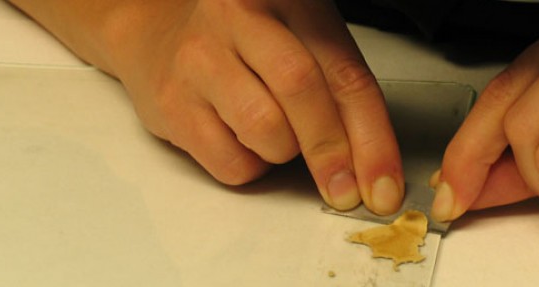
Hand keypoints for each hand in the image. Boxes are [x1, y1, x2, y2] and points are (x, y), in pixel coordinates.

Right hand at [10, 0, 404, 213]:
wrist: (155, 28)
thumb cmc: (244, 37)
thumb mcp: (301, 39)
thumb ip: (339, 89)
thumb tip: (371, 169)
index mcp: (290, 0)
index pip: (344, 74)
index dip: (372, 139)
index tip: (383, 186)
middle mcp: (242, 18)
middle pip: (302, 93)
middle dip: (332, 153)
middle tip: (346, 191)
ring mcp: (201, 59)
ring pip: (264, 129)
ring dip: (283, 152)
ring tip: (275, 134)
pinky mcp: (171, 101)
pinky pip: (228, 160)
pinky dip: (249, 166)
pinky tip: (241, 138)